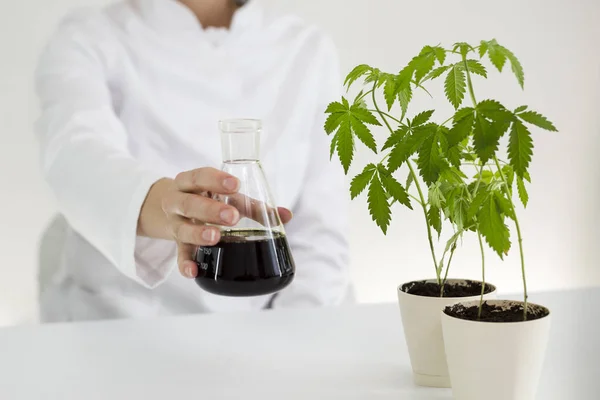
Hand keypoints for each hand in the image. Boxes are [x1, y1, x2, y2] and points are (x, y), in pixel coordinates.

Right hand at [138, 168, 291, 279]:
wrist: (174, 209)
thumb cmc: (209, 199)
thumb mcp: (228, 198)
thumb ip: (255, 206)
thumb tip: (287, 215)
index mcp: (191, 182)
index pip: (200, 176)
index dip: (216, 180)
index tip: (235, 185)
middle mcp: (178, 201)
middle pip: (189, 203)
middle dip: (211, 210)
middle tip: (232, 217)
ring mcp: (176, 223)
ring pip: (182, 228)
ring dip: (198, 233)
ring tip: (215, 237)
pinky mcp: (177, 244)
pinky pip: (179, 254)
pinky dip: (185, 264)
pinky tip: (194, 271)